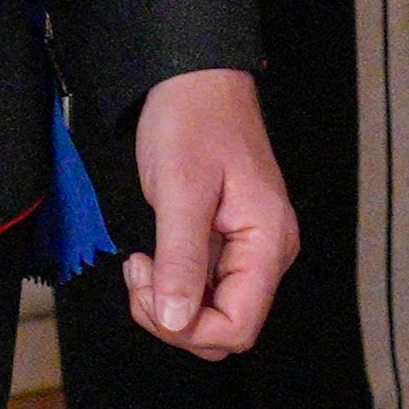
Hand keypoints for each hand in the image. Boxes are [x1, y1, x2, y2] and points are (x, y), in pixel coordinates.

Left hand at [124, 70, 297, 354]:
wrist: (195, 79)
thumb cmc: (193, 120)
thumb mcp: (180, 189)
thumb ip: (181, 260)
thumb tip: (176, 320)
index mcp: (268, 243)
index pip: (238, 327)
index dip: (187, 329)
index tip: (149, 290)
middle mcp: (268, 254)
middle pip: (226, 329)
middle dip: (173, 319)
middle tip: (139, 273)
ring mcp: (250, 250)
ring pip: (212, 314)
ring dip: (168, 304)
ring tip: (142, 262)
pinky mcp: (229, 244)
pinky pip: (204, 289)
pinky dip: (172, 285)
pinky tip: (152, 257)